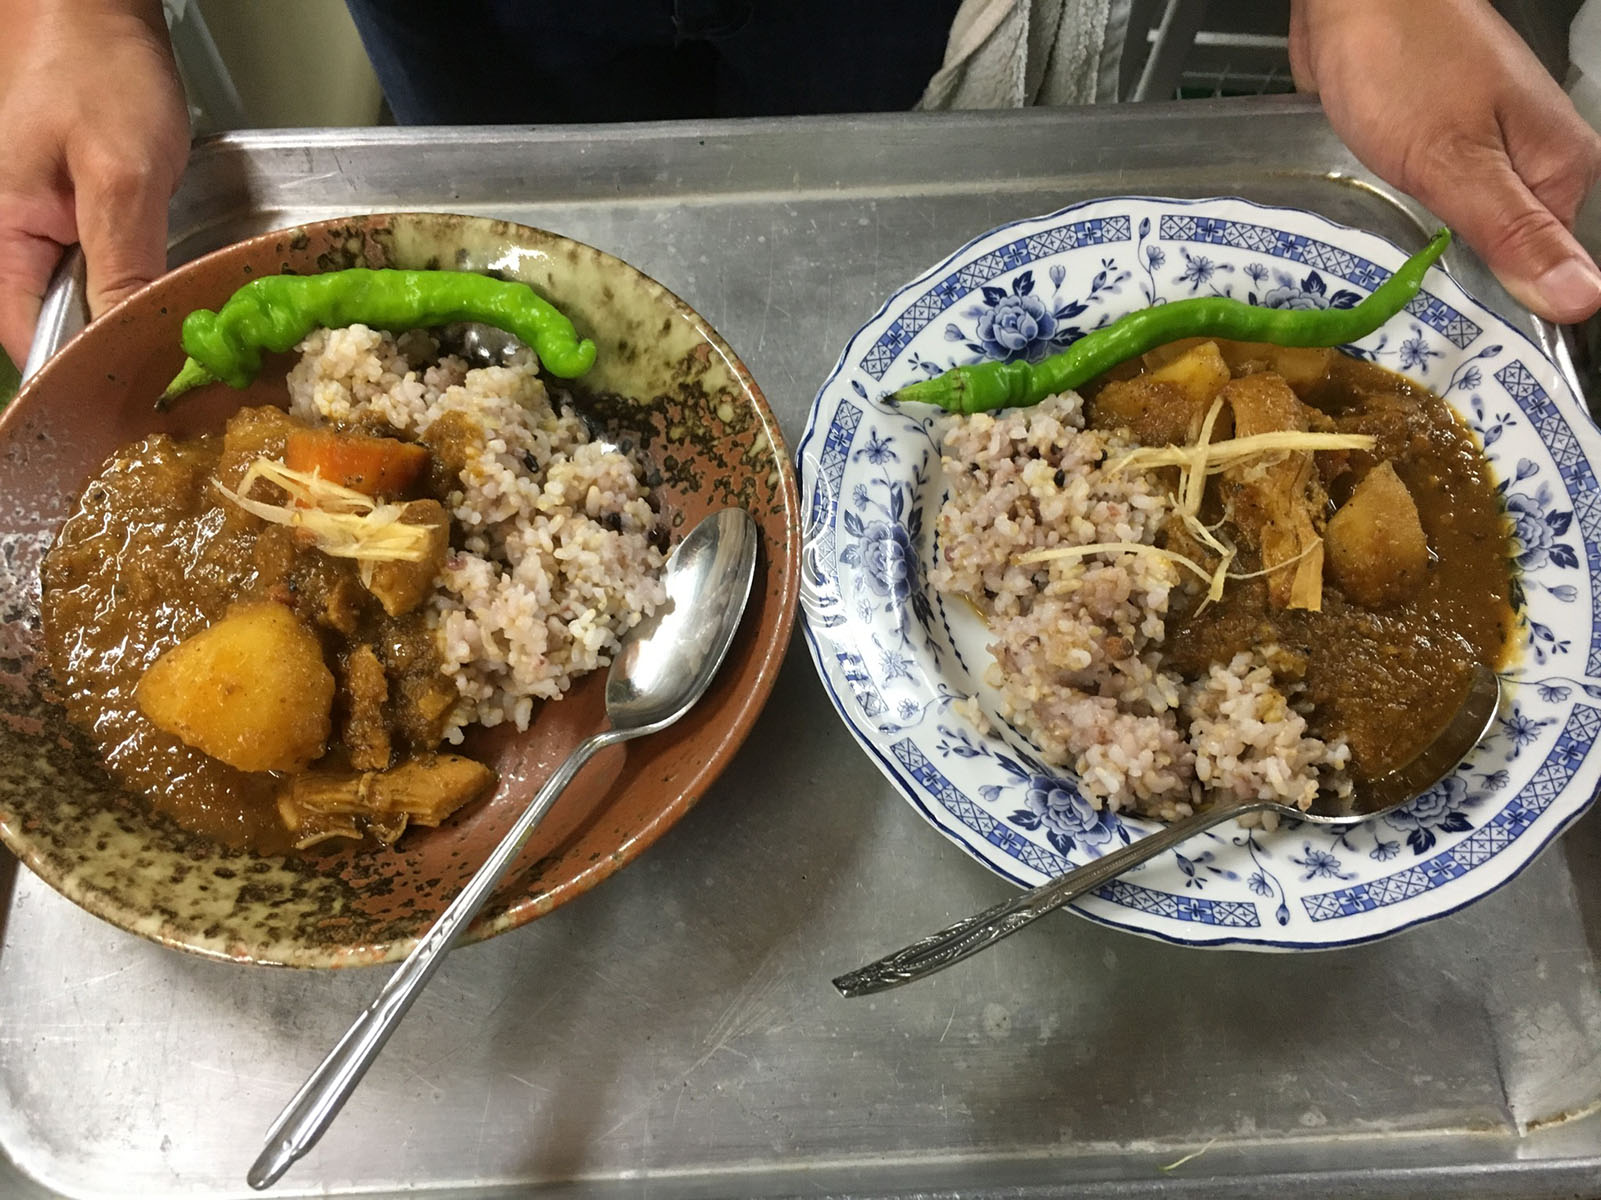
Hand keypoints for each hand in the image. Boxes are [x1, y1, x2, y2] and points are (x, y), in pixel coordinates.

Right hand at [0, 0, 188, 364]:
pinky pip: (103, 270)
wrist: (95, 7)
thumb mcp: (120, 174)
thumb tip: (123, 337)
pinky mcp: (76, 215)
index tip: (142, 396)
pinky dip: (140, 286)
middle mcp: (15, 240)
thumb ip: (120, 262)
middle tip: (180, 381)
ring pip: (87, 302)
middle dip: (117, 351)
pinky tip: (176, 298)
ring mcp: (45, 229)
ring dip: (134, 320)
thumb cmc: (95, 68)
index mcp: (3, 237)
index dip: (83, 373)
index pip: (31, 342)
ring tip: (186, 346)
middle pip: (60, 329)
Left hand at [1290, 0, 1600, 323]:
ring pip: (1460, 236)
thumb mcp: (1459, 162)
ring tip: (1386, 297)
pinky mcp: (1434, 147)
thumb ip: (1515, 233)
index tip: (1463, 350)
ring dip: (1425, 263)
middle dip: (1457, 291)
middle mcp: (1530, 162)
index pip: (1549, 273)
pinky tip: (1373, 251)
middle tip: (1410, 325)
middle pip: (1505, 259)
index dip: (1505, 315)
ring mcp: (1482, 152)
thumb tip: (1584, 300)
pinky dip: (1401, 230)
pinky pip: (1426, 209)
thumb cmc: (1403, 61)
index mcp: (1558, 168)